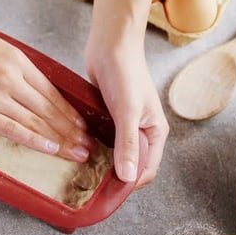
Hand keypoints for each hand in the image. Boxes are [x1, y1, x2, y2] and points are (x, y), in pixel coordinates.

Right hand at [0, 19, 93, 161]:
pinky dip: (34, 140)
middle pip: (49, 109)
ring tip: (77, 151)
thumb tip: (32, 88)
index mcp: (17, 62)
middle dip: (71, 129)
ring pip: (36, 121)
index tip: (81, 124)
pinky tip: (50, 148)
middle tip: (88, 144)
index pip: (51, 92)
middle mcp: (11, 79)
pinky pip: (13, 129)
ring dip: (59, 139)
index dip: (68, 111)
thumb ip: (15, 68)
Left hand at [85, 44, 168, 186]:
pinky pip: (103, 139)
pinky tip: (80, 151)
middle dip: (115, 175)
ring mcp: (124, 125)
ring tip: (83, 170)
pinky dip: (95, 147)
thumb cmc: (125, 73)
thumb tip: (127, 177)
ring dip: (103, 162)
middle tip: (91, 182)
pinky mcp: (109, 117)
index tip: (108, 190)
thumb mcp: (128, 111)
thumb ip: (128, 144)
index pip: (147, 170)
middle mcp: (141, 132)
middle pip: (131, 164)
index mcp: (155, 132)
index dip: (130, 183)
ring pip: (115, 153)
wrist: (111, 45)